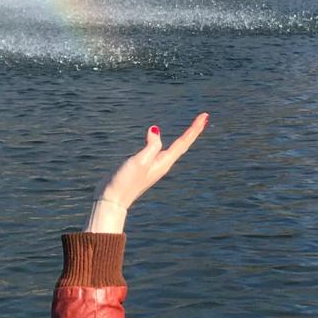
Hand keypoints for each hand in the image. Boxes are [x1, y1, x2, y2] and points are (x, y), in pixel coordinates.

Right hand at [86, 113, 208, 231]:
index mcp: (164, 162)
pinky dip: (165, 141)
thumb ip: (151, 145)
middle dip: (193, 130)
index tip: (205, 116)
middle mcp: (162, 164)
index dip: (194, 128)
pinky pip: (159, 149)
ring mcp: (153, 166)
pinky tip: (158, 139)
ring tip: (192, 127)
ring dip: (184, 136)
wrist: (112, 201)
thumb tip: (155, 130)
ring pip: (174, 148)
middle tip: (204, 117)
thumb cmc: (125, 182)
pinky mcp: (143, 167)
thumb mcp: (140, 161)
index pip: (183, 142)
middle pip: (183, 144)